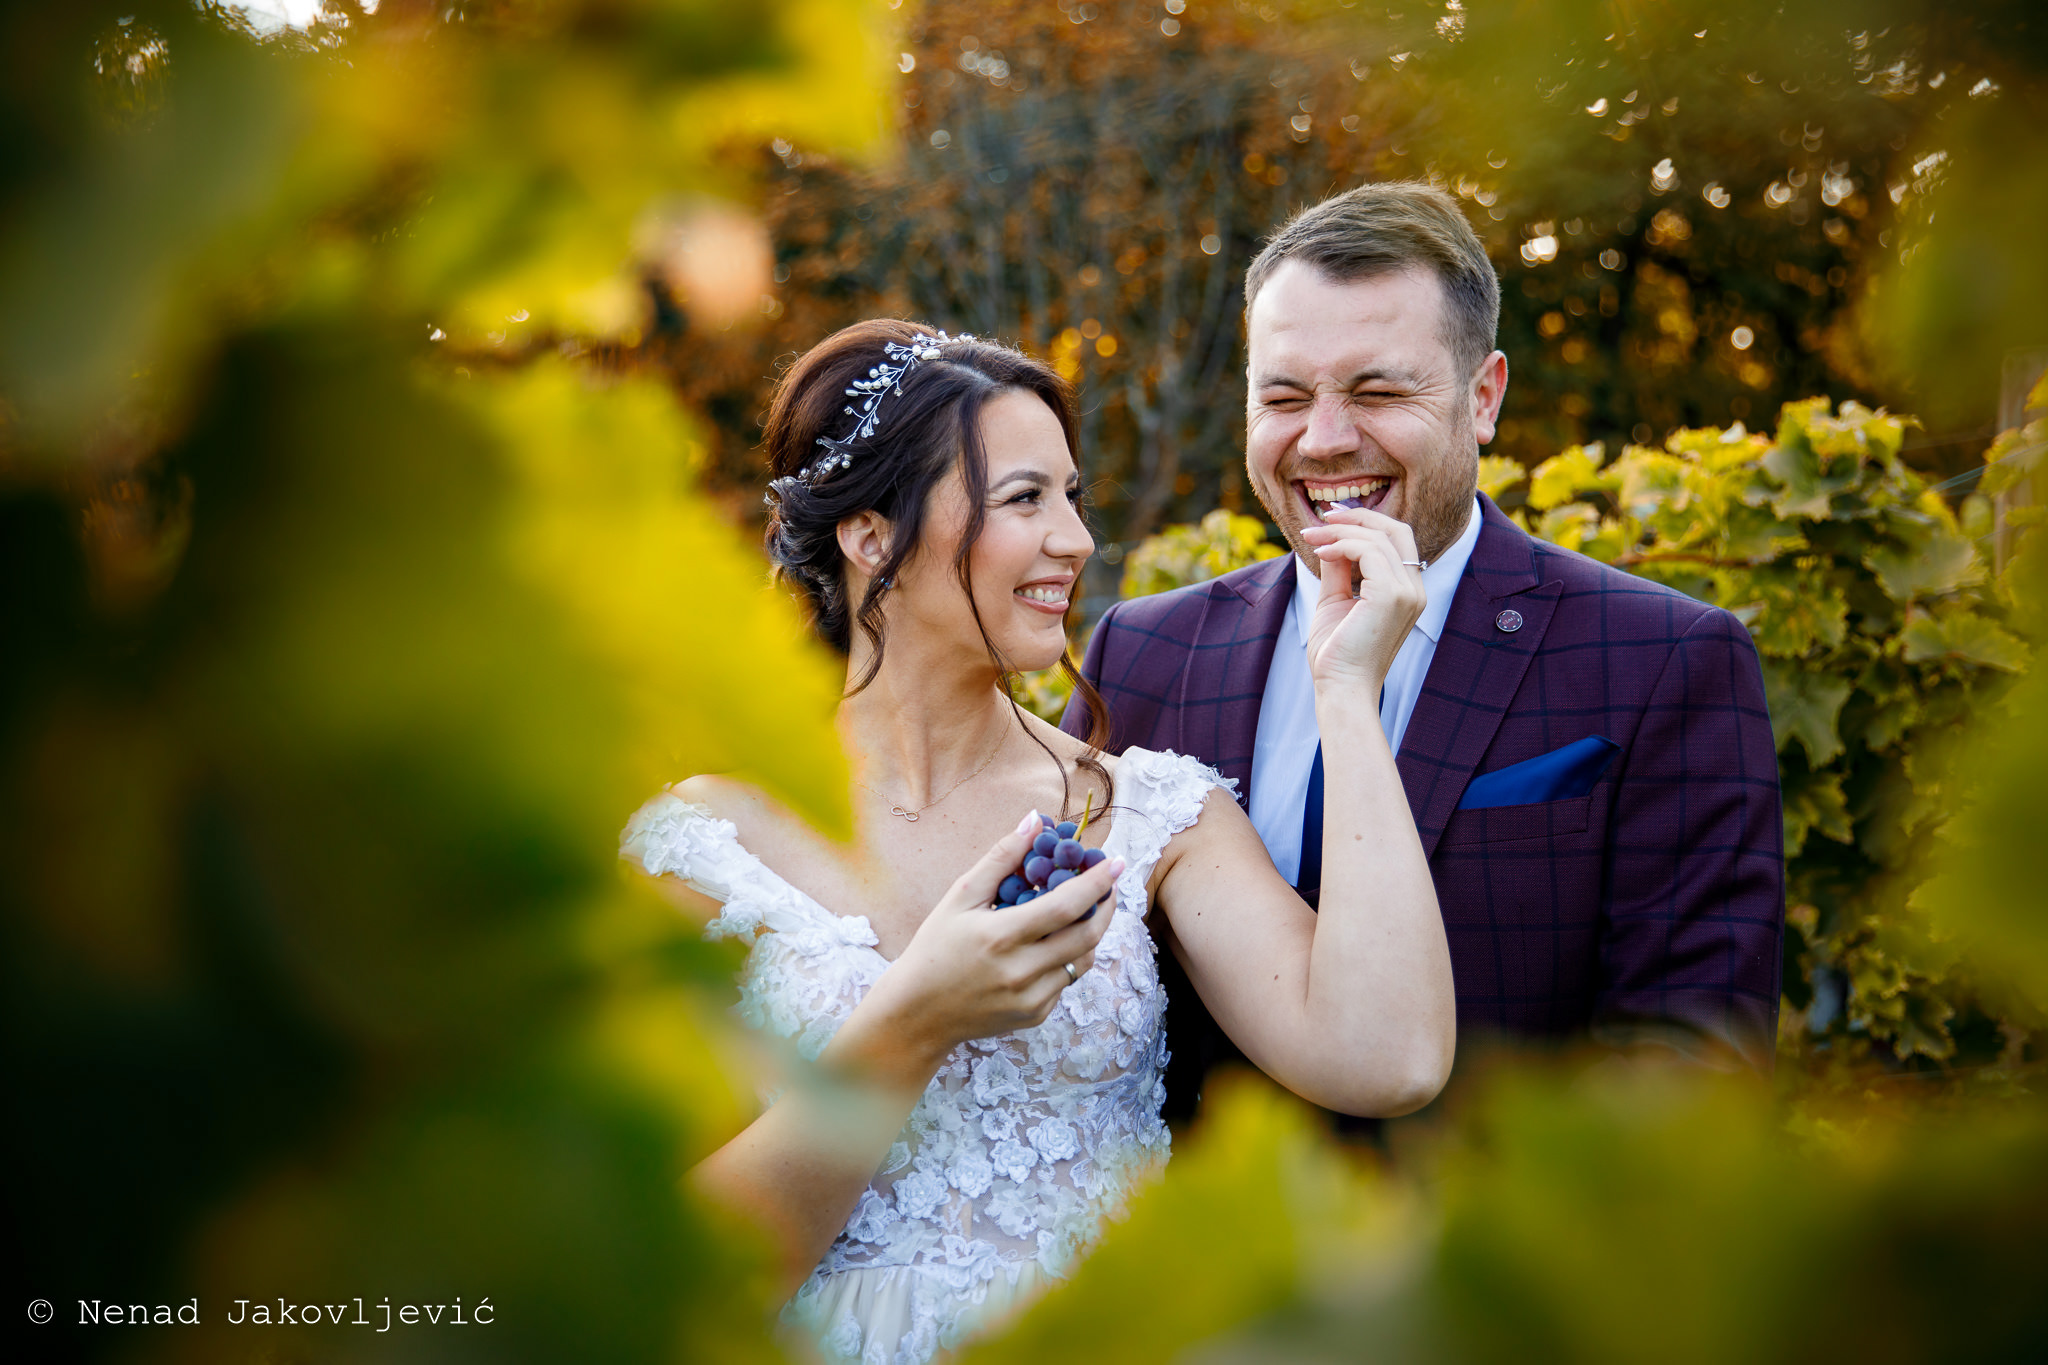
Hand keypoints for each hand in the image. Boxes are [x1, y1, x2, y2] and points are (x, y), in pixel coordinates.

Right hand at [862, 810, 1124, 1066]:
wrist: (918, 1013)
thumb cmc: (935, 947)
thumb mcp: (960, 898)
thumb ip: (1000, 859)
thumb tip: (1034, 821)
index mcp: (1001, 936)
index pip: (1066, 905)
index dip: (1097, 882)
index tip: (1115, 861)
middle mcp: (1021, 971)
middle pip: (1087, 935)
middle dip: (1106, 906)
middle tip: (1108, 885)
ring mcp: (1031, 998)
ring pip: (1082, 960)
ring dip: (1091, 932)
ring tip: (1084, 910)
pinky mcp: (1035, 1015)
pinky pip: (1065, 981)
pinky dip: (1067, 958)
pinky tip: (1051, 944)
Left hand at [1298, 505, 1426, 690]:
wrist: (1341, 687)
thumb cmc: (1337, 653)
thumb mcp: (1336, 600)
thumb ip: (1338, 568)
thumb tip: (1331, 539)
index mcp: (1408, 591)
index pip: (1397, 541)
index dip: (1366, 522)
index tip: (1331, 519)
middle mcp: (1415, 590)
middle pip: (1396, 530)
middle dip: (1358, 516)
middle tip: (1323, 517)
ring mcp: (1407, 592)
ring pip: (1378, 537)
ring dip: (1340, 531)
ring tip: (1310, 537)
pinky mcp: (1392, 596)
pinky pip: (1367, 551)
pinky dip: (1341, 544)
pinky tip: (1321, 552)